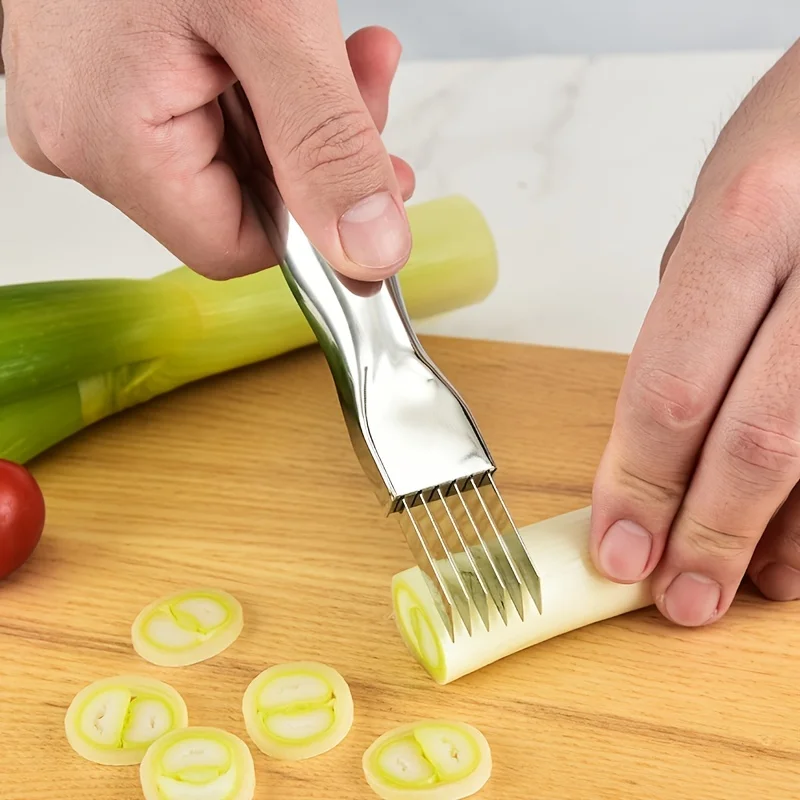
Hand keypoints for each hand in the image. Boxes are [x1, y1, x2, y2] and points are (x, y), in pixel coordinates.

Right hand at [1, 0, 414, 280]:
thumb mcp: (271, 18)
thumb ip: (326, 142)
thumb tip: (369, 252)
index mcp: (109, 144)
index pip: (236, 247)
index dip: (315, 220)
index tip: (372, 175)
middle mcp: (81, 138)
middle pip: (237, 200)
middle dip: (320, 151)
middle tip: (369, 88)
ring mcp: (84, 106)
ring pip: (227, 156)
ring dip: (302, 112)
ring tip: (346, 50)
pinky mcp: (99, 77)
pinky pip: (199, 113)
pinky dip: (263, 86)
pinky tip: (293, 41)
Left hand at [590, 41, 799, 625]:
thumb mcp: (722, 205)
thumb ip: (694, 318)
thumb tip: (663, 433)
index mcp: (749, 222)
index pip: (672, 389)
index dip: (641, 485)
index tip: (617, 548)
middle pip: (758, 438)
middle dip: (709, 533)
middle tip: (676, 597)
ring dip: (779, 538)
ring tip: (734, 584)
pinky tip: (798, 548)